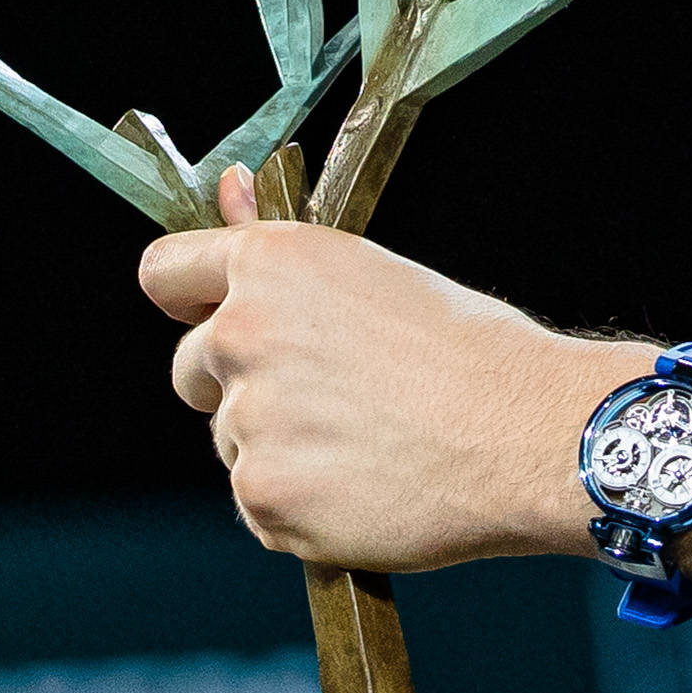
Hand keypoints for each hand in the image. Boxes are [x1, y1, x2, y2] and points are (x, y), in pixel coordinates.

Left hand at [141, 169, 638, 572]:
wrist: (527, 435)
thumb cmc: (469, 350)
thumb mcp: (373, 275)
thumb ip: (283, 255)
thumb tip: (229, 185)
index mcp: (270, 266)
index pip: (164, 273)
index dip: (187, 299)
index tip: (209, 317)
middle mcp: (242, 335)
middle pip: (189, 369)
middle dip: (236, 386)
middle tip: (325, 399)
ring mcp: (249, 422)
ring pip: (232, 441)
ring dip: (279, 449)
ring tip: (369, 444)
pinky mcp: (265, 497)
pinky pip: (260, 503)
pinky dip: (301, 508)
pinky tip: (368, 487)